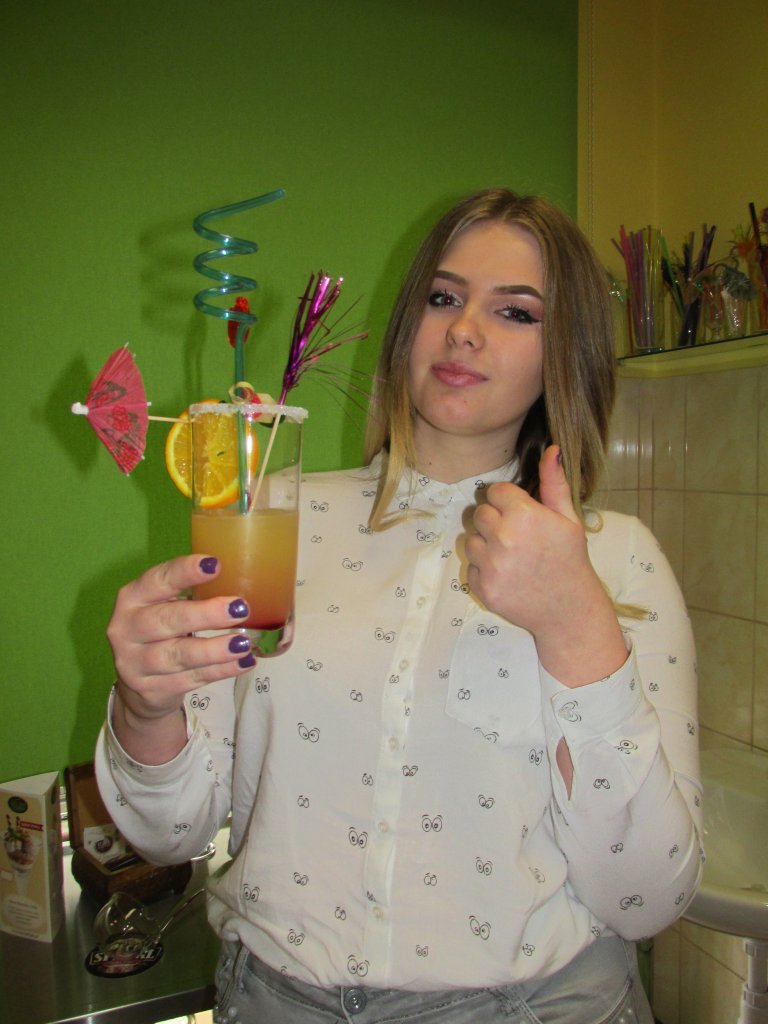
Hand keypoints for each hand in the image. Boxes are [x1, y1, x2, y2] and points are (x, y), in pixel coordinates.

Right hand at [107, 555, 254, 744]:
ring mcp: (135, 663)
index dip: (184, 572)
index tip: (215, 564)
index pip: (157, 581)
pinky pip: (190, 680)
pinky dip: (219, 671)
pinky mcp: (151, 690)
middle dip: (205, 614)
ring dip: (213, 650)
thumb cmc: (162, 631)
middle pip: (166, 620)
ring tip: (242, 643)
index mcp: (132, 598)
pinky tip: (242, 663)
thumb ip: (193, 594)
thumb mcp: (165, 606)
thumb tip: (245, 579)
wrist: (137, 684)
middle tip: (239, 608)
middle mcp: (127, 629)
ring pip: (177, 656)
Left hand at [465, 445, 626, 686]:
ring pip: (471, 540)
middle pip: (480, 514)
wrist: (569, 609)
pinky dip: (484, 570)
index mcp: (524, 515)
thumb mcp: (568, 518)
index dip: (507, 501)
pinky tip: (507, 574)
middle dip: (495, 521)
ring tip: (511, 556)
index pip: (495, 492)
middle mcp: (503, 537)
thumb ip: (554, 483)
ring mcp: (491, 564)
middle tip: (516, 536)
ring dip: (486, 545)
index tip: (519, 513)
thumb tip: (551, 449)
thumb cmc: (570, 559)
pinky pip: (471, 567)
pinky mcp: (483, 587)